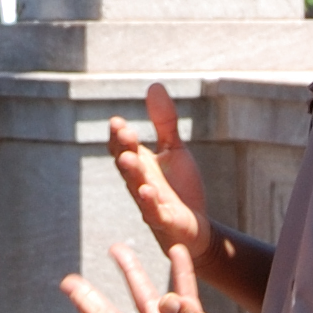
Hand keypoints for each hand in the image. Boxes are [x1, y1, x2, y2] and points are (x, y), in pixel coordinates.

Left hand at [62, 242, 283, 312]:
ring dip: (133, 275)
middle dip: (95, 299)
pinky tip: (178, 251)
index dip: (91, 311)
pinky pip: (181, 297)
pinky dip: (179, 275)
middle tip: (70, 281)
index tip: (71, 289)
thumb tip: (167, 299)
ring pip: (147, 300)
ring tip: (118, 247)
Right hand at [109, 84, 209, 258]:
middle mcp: (140, 183)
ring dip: (132, 174)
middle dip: (124, 148)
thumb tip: (154, 85)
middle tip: (123, 132)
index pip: (123, 148)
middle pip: (127, 165)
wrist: (195, 228)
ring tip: (129, 158)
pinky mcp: (164, 221)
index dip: (119, 136)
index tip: (117, 122)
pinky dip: (150, 204)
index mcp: (140, 165)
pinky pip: (154, 213)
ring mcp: (150, 203)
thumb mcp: (174, 150)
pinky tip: (148, 192)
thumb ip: (164, 122)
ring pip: (136, 187)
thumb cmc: (179, 189)